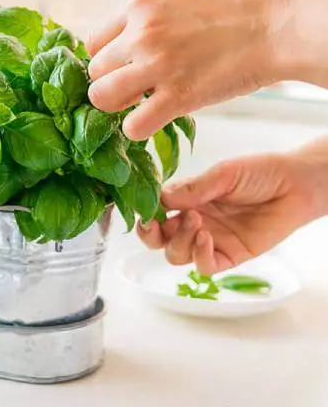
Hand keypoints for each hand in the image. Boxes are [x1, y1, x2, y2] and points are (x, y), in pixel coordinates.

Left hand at [85, 0, 288, 140]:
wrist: (277, 27)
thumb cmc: (239, 12)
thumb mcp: (179, 2)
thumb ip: (149, 24)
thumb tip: (129, 47)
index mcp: (140, 7)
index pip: (93, 43)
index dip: (106, 62)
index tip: (122, 69)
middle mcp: (141, 34)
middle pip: (94, 73)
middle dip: (110, 84)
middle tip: (135, 90)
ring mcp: (156, 65)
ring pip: (101, 98)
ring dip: (117, 107)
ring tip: (140, 105)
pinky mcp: (177, 96)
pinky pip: (132, 125)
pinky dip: (138, 129)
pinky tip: (155, 120)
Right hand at [137, 144, 327, 274]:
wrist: (296, 185)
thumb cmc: (260, 173)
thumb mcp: (223, 174)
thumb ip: (192, 188)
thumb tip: (160, 197)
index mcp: (187, 200)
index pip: (154, 211)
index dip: (145, 213)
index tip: (143, 209)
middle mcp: (193, 221)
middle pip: (158, 239)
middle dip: (150, 234)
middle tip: (155, 223)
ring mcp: (210, 240)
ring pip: (176, 254)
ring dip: (179, 241)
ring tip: (196, 222)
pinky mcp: (230, 256)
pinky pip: (204, 267)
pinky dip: (199, 256)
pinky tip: (206, 238)